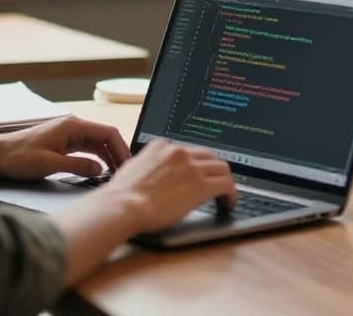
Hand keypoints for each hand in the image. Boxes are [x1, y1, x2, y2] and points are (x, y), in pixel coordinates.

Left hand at [0, 116, 129, 180]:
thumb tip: (100, 170)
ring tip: (116, 174)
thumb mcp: (49, 164)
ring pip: (98, 144)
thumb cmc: (17, 157)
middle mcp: (73, 126)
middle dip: (118, 154)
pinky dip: (97, 159)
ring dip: (108, 157)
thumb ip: (78, 166)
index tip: (128, 166)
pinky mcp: (63, 143)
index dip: (122, 149)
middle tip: (125, 173)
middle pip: (106, 138)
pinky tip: (100, 171)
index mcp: (73, 126)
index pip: (108, 133)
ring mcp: (69, 134)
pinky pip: (87, 149)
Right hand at [99, 139, 236, 233]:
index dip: (194, 163)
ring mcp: (192, 167)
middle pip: (208, 155)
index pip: (187, 149)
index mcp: (161, 146)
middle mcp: (179, 152)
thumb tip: (149, 171)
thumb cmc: (121, 195)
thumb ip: (145, 165)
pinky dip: (231, 194)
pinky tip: (228, 204)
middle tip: (214, 183)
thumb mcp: (131, 169)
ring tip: (224, 195)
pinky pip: (226, 185)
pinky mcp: (201, 185)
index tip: (196, 173)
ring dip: (225, 181)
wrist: (124, 205)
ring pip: (222, 167)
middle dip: (213, 169)